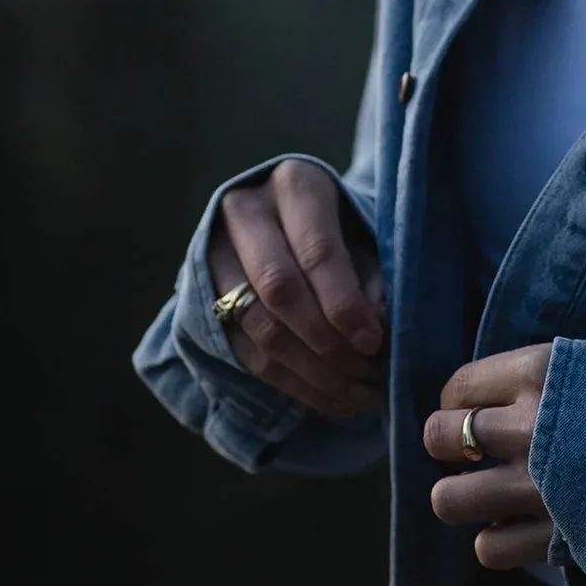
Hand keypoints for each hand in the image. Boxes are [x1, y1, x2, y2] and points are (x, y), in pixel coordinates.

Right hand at [208, 161, 387, 419]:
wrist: (289, 223)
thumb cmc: (345, 230)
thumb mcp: (368, 237)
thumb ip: (375, 278)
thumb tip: (379, 332)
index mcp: (295, 186)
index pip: (316, 249)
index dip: (344, 302)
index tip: (373, 341)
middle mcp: (246, 213)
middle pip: (279, 288)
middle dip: (327, 341)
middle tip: (368, 373)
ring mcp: (216, 255)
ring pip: (261, 328)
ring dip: (315, 372)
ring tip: (360, 394)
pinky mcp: (206, 299)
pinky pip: (249, 354)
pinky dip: (295, 385)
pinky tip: (334, 399)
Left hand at [424, 344, 555, 569]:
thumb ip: (542, 381)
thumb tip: (492, 399)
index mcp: (539, 373)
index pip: (457, 388)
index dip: (460, 403)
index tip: (481, 412)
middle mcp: (528, 428)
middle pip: (437, 437)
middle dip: (451, 446)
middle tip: (479, 453)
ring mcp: (538, 488)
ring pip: (446, 500)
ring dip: (463, 497)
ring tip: (489, 494)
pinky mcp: (556, 538)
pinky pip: (488, 550)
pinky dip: (500, 542)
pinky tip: (523, 528)